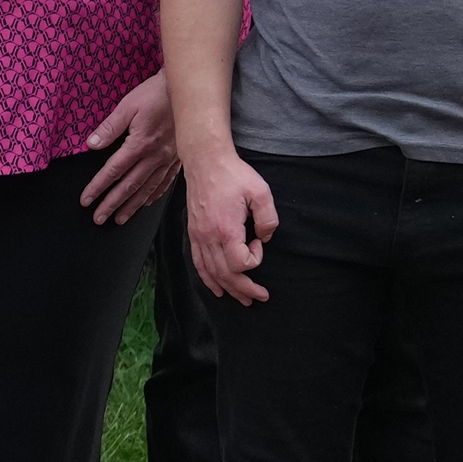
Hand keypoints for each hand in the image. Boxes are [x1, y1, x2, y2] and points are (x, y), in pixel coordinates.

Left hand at [78, 71, 178, 225]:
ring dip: (132, 206)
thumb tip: (92, 144)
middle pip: (129, 186)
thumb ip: (110, 127)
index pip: (113, 171)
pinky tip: (146, 203)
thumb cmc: (156, 94)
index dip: (98, 187)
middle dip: (112, 204)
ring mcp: (168, 159)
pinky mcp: (178, 158)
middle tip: (99, 218)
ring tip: (120, 219)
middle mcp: (154, 156)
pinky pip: (165, 182)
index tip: (87, 200)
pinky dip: (154, 195)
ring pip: (147, 189)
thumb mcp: (128, 106)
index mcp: (140, 144)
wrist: (187, 91)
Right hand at [184, 149, 275, 306]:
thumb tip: (264, 237)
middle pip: (225, 275)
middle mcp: (209, 237)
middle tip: (260, 297)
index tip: (258, 242)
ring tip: (242, 299)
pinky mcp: (194, 233)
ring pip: (211, 273)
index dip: (255, 259)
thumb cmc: (233, 175)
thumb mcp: (261, 192)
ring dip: (228, 289)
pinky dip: (207, 279)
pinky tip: (216, 288)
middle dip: (244, 289)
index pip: (241, 262)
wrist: (205, 161)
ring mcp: (199, 236)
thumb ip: (268, 219)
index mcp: (226, 229)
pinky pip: (198, 263)